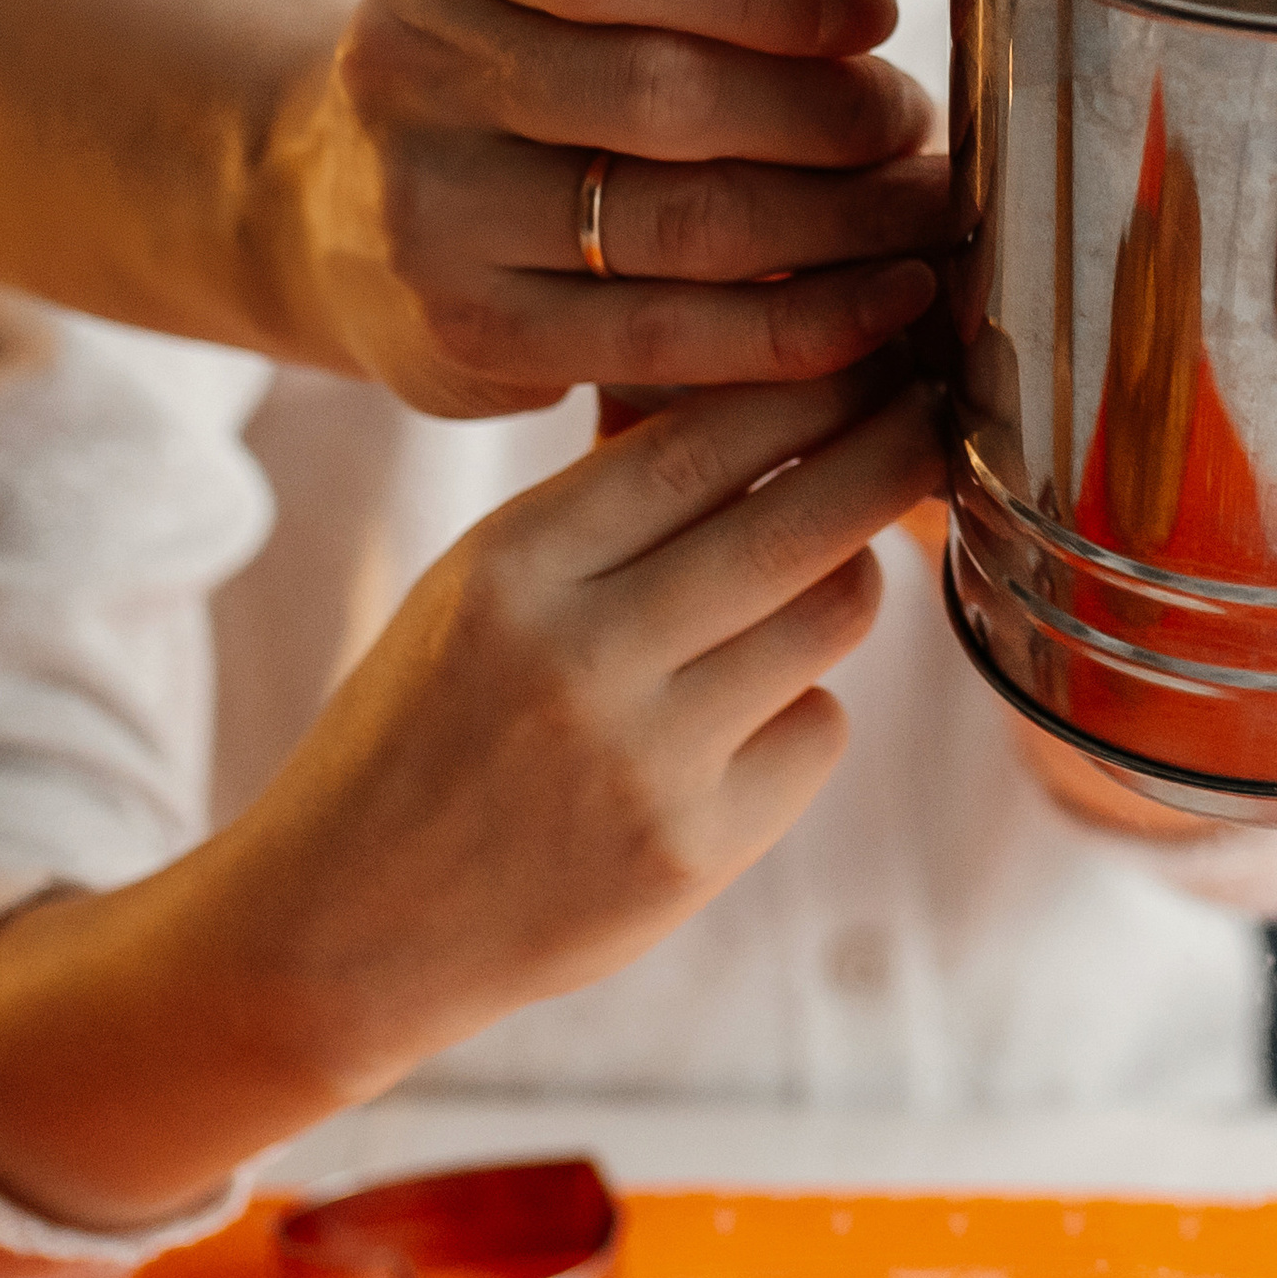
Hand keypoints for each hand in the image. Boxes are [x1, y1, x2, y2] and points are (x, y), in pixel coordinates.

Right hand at [0, 364, 943, 1227]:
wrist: (345, 922)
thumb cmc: (421, 725)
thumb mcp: (473, 585)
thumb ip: (600, 503)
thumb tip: (749, 391)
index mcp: (511, 565)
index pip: (702, 441)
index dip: (808, 389)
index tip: (871, 354)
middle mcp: (581, 656)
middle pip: (795, 525)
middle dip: (887, 454)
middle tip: (931, 416)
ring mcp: (645, 762)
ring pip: (829, 620)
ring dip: (848, 578)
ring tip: (823, 569)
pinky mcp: (694, 853)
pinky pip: (816, 731)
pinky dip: (802, 706)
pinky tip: (740, 716)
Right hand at [269, 0, 946, 416]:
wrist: (340, 195)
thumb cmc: (510, 50)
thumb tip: (865, 24)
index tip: (869, 14)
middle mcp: (410, 60)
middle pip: (665, 95)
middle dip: (830, 116)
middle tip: (913, 127)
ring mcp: (429, 206)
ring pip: (685, 225)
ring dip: (843, 224)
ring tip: (921, 211)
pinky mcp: (467, 332)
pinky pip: (668, 339)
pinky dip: (798, 329)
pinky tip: (878, 308)